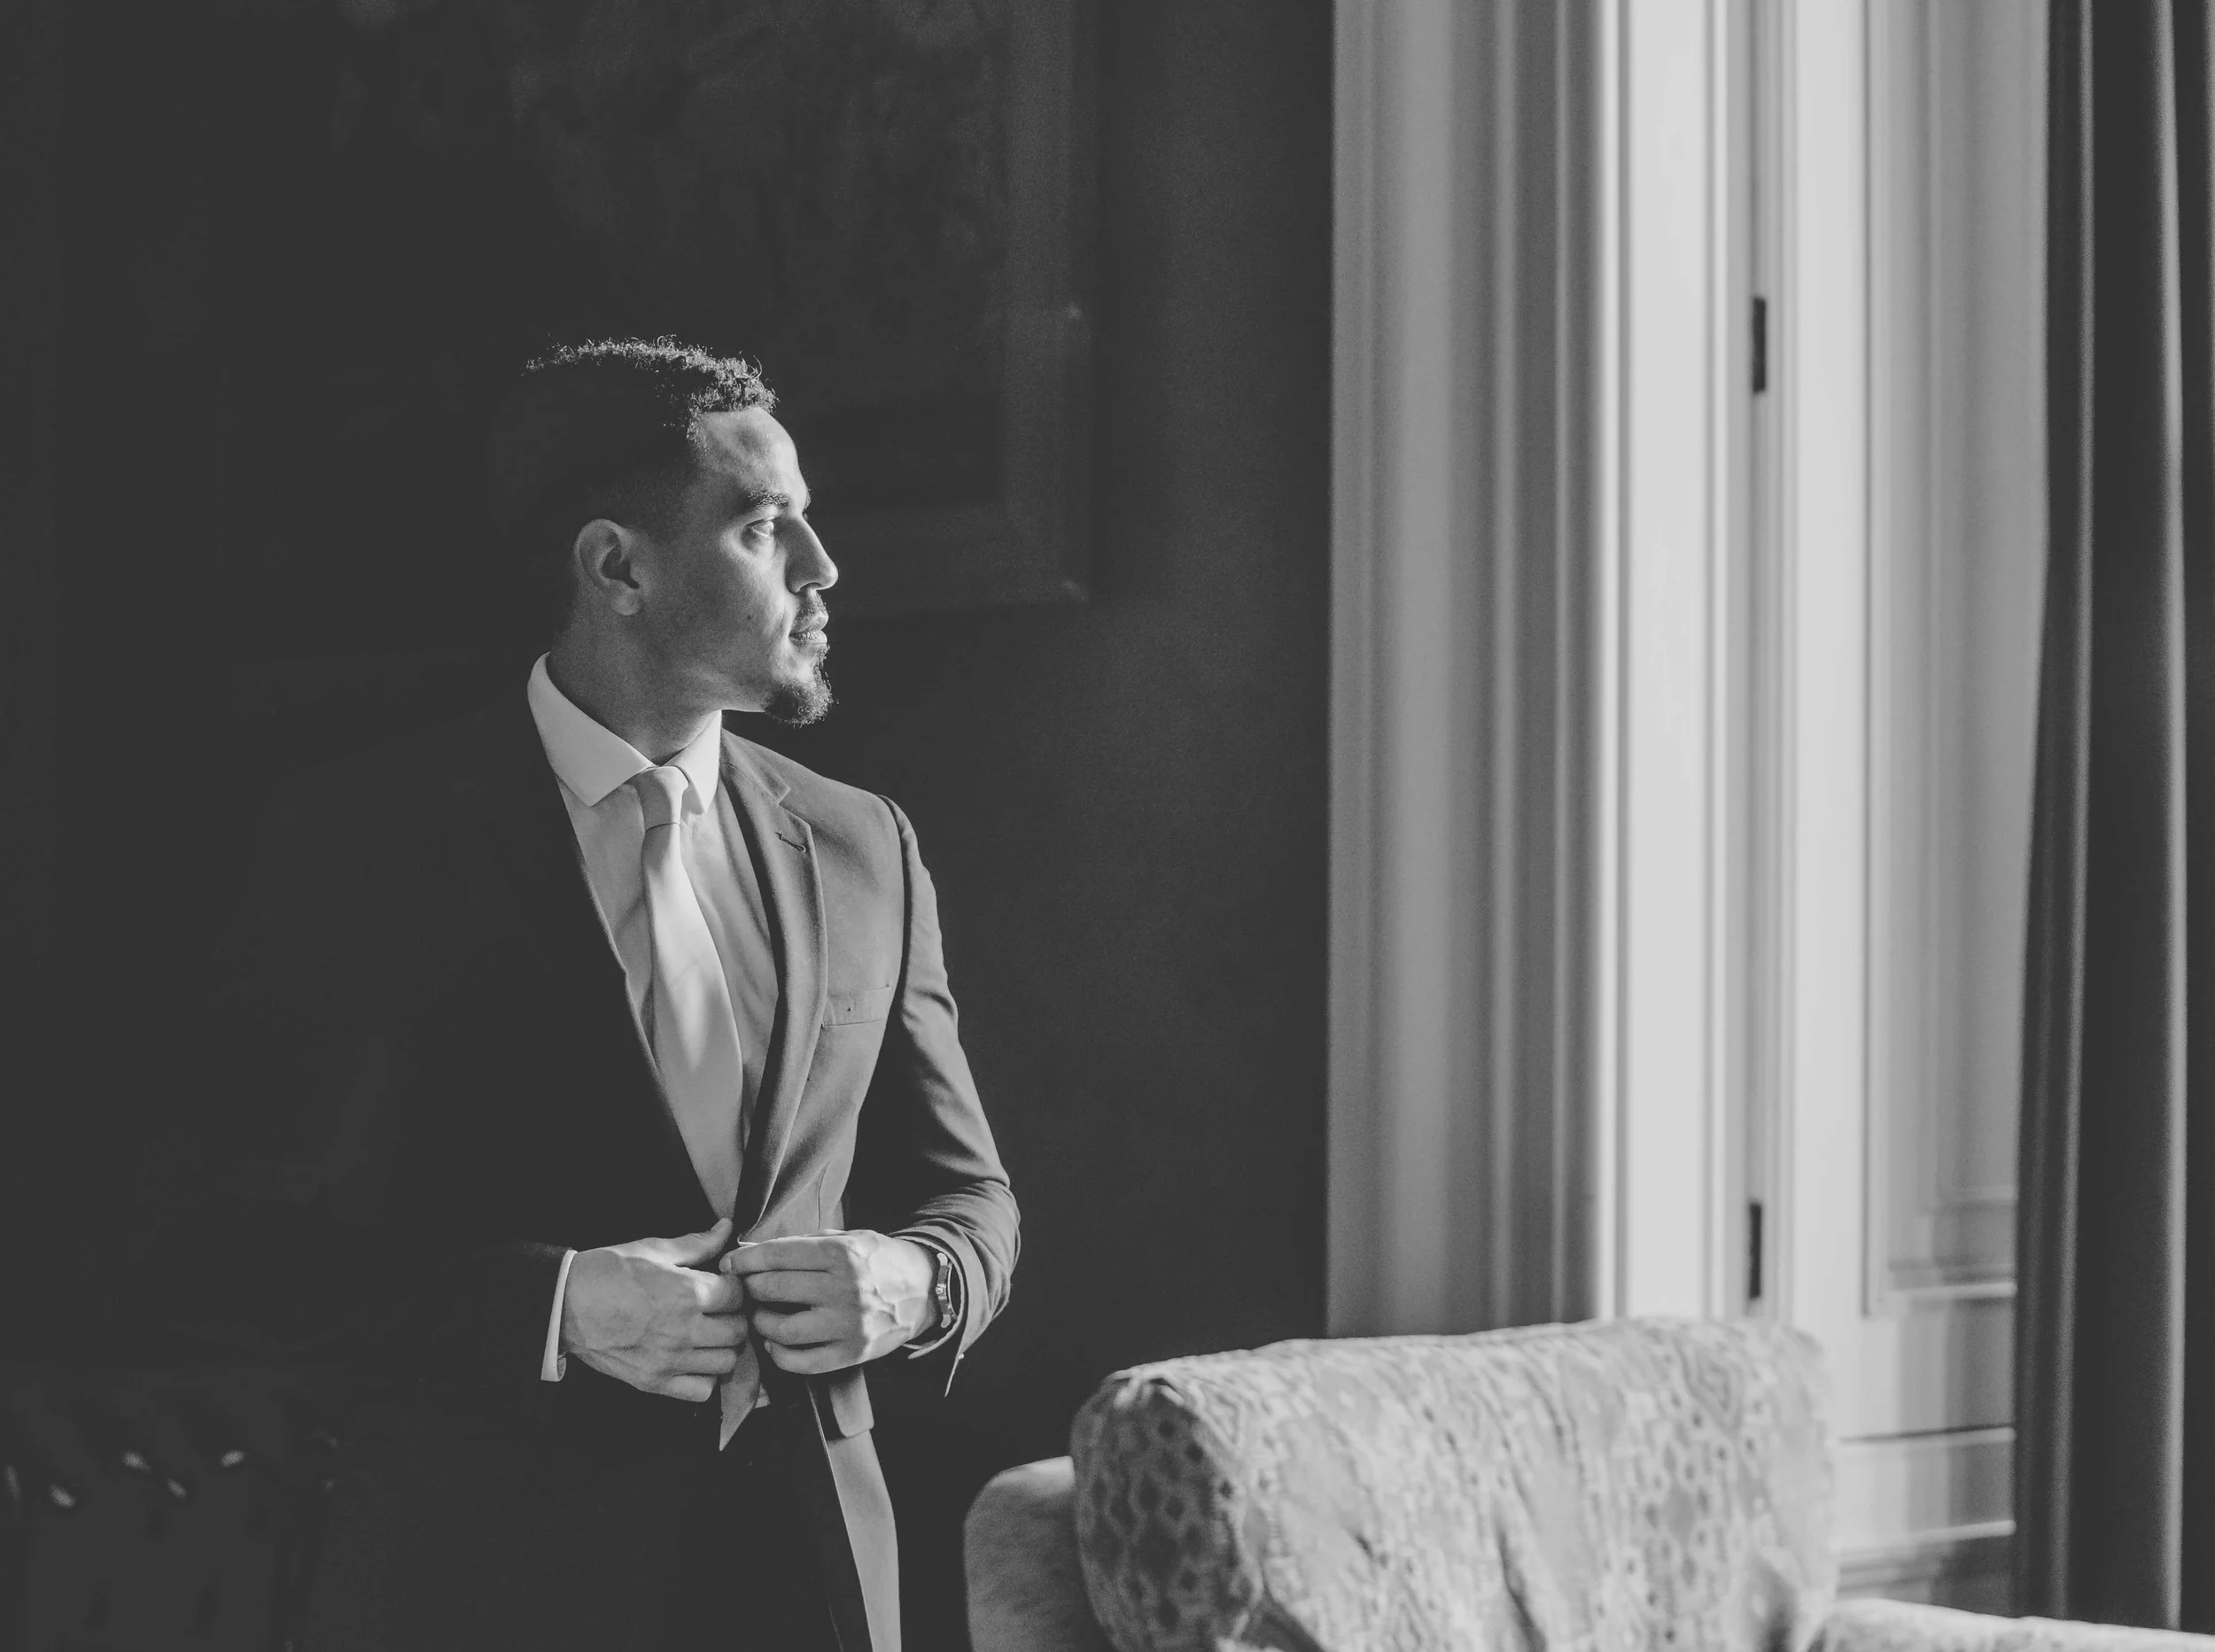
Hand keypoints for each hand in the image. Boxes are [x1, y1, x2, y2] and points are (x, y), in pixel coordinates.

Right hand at [561, 1216, 746, 1401]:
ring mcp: (669, 1361)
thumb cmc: (608, 1272)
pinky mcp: (654, 1382)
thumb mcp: (653, 1249)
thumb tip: (727, 1228)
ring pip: (726, 1362)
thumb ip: (697, 1243)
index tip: (724, 1286)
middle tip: (719, 1311)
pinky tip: (694, 1359)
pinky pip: (702, 1390)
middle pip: (738, 1331)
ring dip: (723, 1347)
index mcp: (687, 1293)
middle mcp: (684, 1331)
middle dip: (734, 1317)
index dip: (735, 1288)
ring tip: (708, 1334)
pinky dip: (704, 1377)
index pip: (738, 1295)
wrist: (564, 1305)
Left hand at [719, 1231, 934, 1375]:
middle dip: (749, 1287)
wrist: (922, 1290)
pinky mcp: (851, 1353)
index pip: (778, 1255)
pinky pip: (802, 1362)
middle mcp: (844, 1289)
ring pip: (782, 1329)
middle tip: (742, 1288)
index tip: (729, 1264)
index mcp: (842, 1254)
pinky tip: (775, 1343)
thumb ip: (804, 1245)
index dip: (746, 1259)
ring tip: (759, 1314)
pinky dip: (779, 1355)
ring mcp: (848, 1325)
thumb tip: (753, 1251)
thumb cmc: (877, 1260)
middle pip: (774, 1289)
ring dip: (761, 1321)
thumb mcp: (849, 1238)